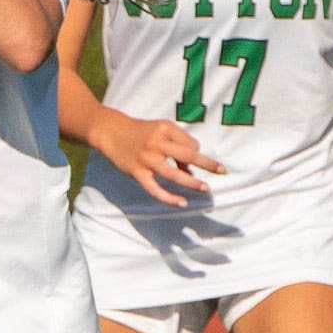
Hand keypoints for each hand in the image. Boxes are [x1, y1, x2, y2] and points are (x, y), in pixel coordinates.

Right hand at [92, 110, 224, 206]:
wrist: (110, 131)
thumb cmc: (139, 132)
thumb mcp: (159, 131)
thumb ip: (176, 146)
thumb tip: (190, 171)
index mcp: (165, 129)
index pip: (190, 144)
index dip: (194, 153)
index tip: (187, 160)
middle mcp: (157, 143)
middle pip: (188, 155)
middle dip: (208, 164)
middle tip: (222, 171)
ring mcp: (146, 159)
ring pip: (174, 174)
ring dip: (192, 182)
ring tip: (205, 189)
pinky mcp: (137, 172)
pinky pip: (155, 189)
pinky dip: (169, 198)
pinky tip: (182, 203)